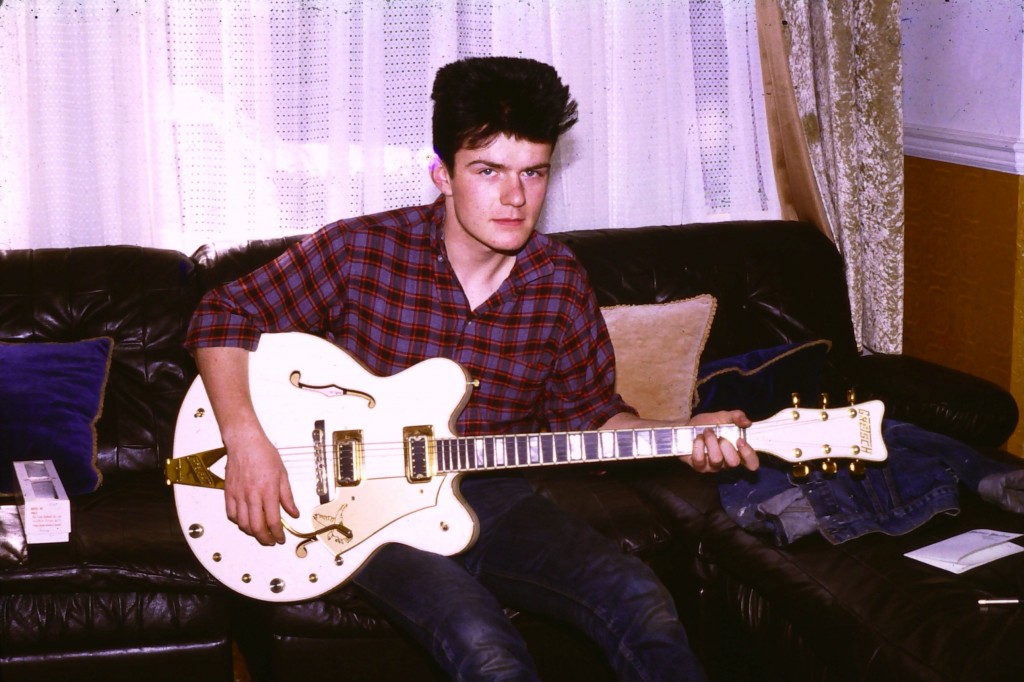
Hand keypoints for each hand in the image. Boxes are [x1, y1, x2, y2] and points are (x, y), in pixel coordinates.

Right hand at [222, 430, 299, 545]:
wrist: (245, 442)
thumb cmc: (264, 454)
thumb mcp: (283, 474)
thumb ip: (287, 496)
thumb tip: (293, 513)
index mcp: (268, 491)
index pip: (273, 521)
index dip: (278, 534)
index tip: (281, 538)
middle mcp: (252, 495)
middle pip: (256, 527)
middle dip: (265, 539)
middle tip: (270, 541)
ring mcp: (238, 495)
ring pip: (242, 524)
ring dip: (252, 533)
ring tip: (259, 532)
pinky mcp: (228, 492)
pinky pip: (231, 514)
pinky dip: (238, 522)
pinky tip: (245, 521)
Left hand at [685, 410, 758, 472]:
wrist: (687, 426)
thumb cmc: (709, 424)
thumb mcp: (723, 417)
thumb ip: (737, 417)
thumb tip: (747, 422)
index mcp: (737, 452)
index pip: (752, 463)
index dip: (749, 454)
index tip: (740, 440)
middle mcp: (727, 462)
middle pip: (734, 462)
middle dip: (726, 445)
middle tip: (720, 435)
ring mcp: (712, 466)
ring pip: (716, 460)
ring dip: (711, 441)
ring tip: (706, 432)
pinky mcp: (698, 466)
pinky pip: (699, 459)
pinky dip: (698, 445)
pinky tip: (697, 438)